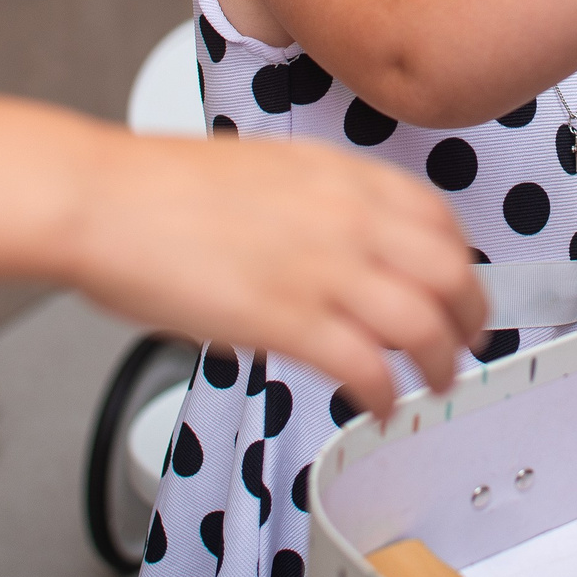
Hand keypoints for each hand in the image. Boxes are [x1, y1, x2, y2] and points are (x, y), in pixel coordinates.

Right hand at [78, 137, 484, 416]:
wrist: (106, 200)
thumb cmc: (161, 188)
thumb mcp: (265, 170)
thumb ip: (315, 202)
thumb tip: (338, 245)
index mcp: (341, 175)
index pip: (438, 218)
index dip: (460, 262)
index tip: (458, 287)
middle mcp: (347, 217)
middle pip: (451, 273)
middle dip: (471, 317)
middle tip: (467, 343)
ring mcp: (323, 269)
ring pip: (424, 325)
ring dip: (441, 364)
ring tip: (434, 384)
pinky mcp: (289, 320)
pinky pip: (367, 367)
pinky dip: (384, 395)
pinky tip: (377, 406)